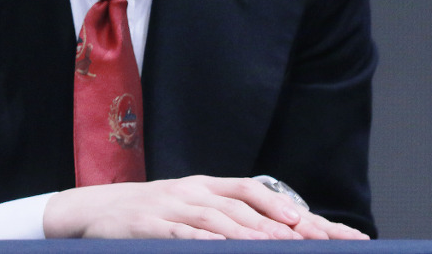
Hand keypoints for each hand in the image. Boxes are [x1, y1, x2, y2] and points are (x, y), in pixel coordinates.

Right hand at [42, 175, 368, 239]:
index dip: (297, 211)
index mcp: (209, 186)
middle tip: (320, 239)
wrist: (96, 210)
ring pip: (221, 218)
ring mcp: (174, 206)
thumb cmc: (151, 213)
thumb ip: (227, 216)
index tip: (335, 232)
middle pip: (248, 206)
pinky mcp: (153, 224)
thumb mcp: (191, 208)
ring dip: (253, 231)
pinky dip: (205, 238)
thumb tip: (273, 230)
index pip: (260, 193)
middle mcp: (197, 191)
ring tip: (282, 243)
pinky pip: (184, 232)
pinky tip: (225, 246)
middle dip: (287, 223)